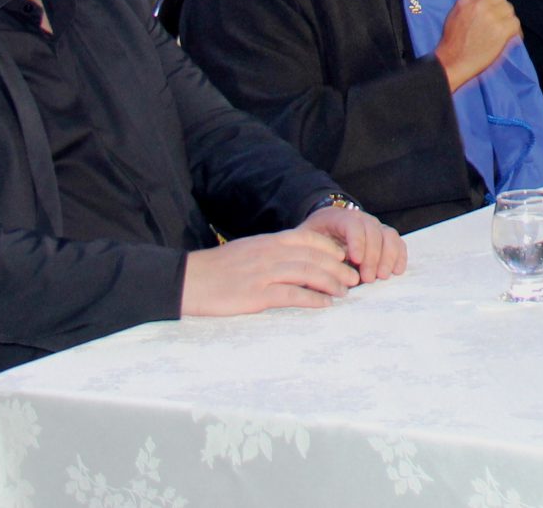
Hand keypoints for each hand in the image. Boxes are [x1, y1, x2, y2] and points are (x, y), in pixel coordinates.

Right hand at [180, 227, 357, 316]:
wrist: (188, 280)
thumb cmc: (218, 269)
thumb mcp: (248, 251)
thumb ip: (272, 252)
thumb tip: (296, 259)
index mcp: (268, 241)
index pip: (309, 239)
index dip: (331, 248)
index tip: (346, 257)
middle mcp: (270, 253)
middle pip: (315, 257)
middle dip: (339, 267)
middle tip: (354, 278)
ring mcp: (264, 273)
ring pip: (308, 273)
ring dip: (331, 283)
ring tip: (344, 292)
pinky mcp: (256, 295)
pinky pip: (292, 295)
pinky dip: (313, 299)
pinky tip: (325, 304)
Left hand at [299, 203, 405, 281]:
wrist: (323, 227)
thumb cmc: (313, 239)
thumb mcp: (304, 243)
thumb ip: (309, 254)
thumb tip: (314, 276)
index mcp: (339, 217)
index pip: (353, 225)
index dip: (357, 242)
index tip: (356, 260)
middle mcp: (361, 218)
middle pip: (373, 232)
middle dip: (372, 256)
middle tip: (367, 278)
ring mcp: (374, 226)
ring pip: (389, 235)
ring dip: (387, 257)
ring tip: (381, 277)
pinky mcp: (384, 236)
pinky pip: (397, 242)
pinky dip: (399, 255)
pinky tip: (397, 271)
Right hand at [436, 0, 520, 92]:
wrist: (451, 62)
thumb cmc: (451, 43)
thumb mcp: (454, 15)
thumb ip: (469, 5)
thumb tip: (484, 1)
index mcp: (466, 0)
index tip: (492, 5)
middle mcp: (479, 5)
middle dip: (500, 7)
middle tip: (499, 20)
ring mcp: (491, 17)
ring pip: (509, 10)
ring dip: (507, 19)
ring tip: (503, 30)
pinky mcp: (501, 31)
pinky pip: (515, 23)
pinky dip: (515, 31)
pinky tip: (510, 38)